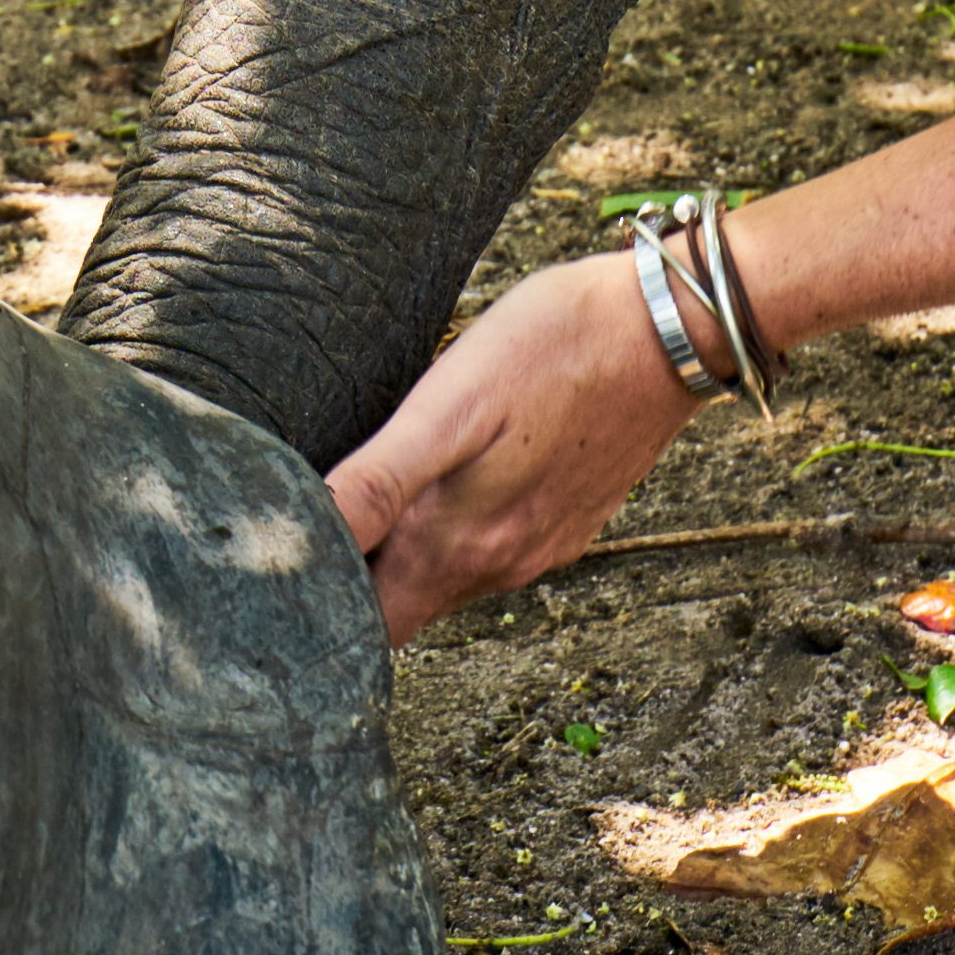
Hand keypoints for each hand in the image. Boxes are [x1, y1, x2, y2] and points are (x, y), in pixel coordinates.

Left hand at [330, 250, 695, 630]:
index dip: (321, 609)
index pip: (370, 626)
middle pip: (403, 607)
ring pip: (446, 578)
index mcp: (457, 549)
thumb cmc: (555, 349)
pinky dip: (457, 529)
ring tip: (363, 501)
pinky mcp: (568, 517)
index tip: (285, 570)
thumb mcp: (447, 408)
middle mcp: (499, 565)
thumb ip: (375, 486)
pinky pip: (493, 546)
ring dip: (403, 553)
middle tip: (305, 529)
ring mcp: (540, 544)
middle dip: (355, 583)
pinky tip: (446, 478)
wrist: (670, 328)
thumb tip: (306, 544)